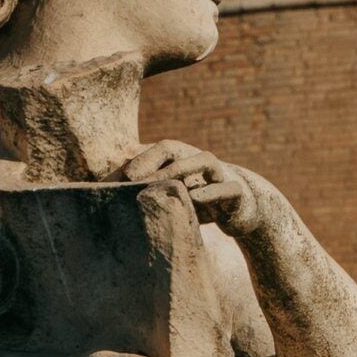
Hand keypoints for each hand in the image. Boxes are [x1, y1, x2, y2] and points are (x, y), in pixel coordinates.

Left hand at [121, 139, 289, 242]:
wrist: (244, 208)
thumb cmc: (202, 199)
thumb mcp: (175, 192)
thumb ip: (148, 185)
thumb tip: (111, 183)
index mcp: (181, 157)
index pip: (153, 150)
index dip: (135, 161)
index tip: (115, 181)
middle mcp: (198, 159)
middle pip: (173, 148)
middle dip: (150, 161)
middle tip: (129, 179)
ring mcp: (220, 173)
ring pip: (202, 162)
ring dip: (179, 170)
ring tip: (159, 184)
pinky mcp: (237, 193)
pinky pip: (226, 189)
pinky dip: (211, 192)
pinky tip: (195, 199)